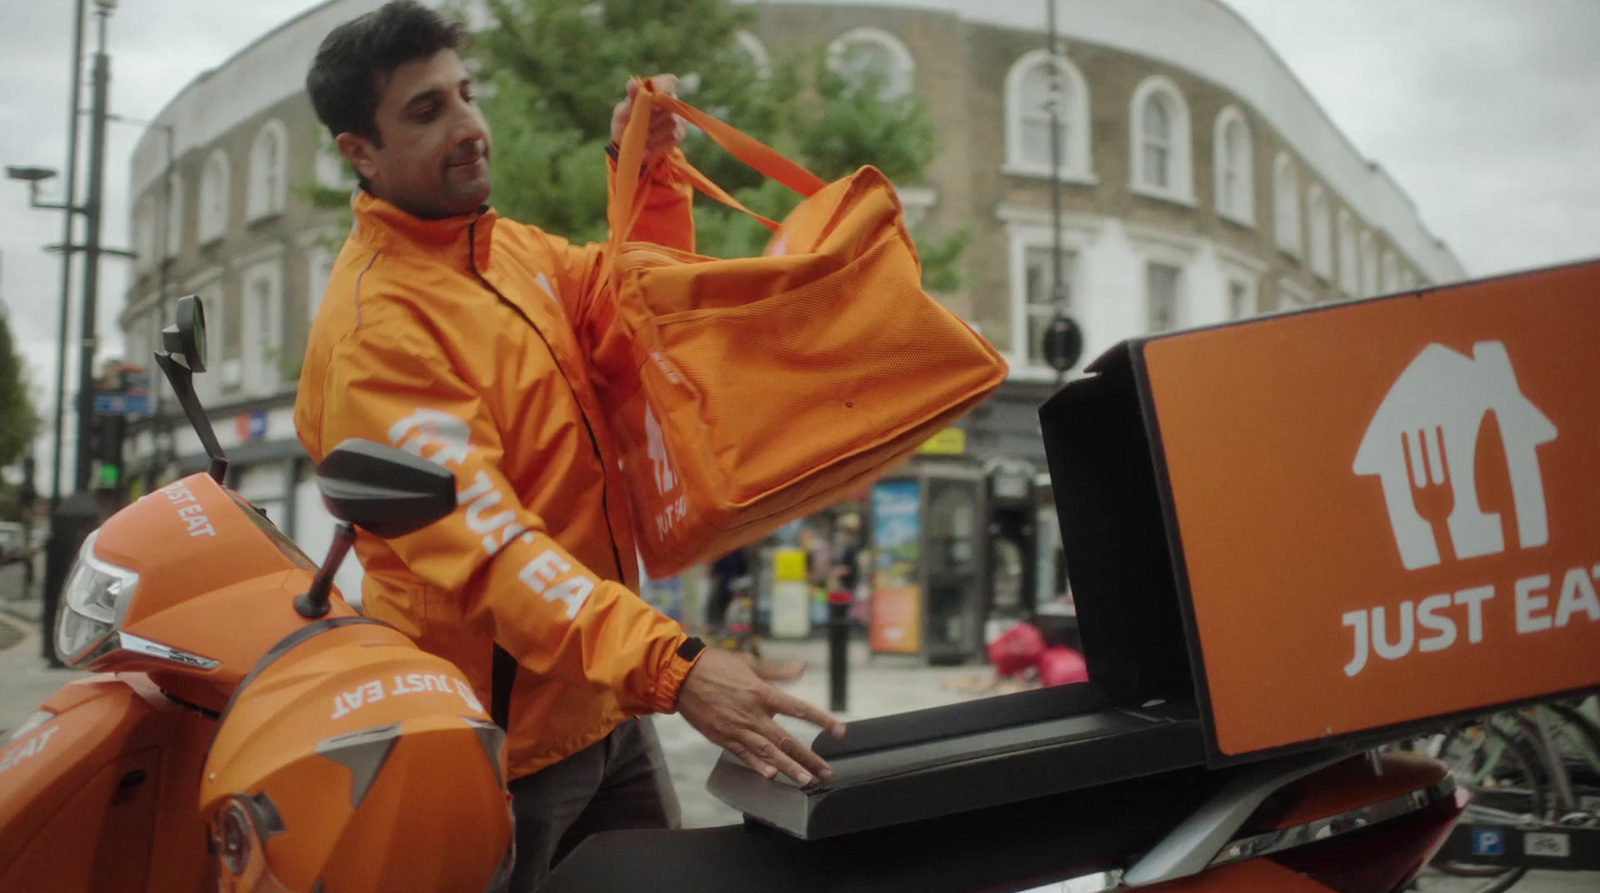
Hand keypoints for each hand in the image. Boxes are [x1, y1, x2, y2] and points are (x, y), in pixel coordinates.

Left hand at [610, 74, 686, 159]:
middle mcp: (670, 101)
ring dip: (654, 133)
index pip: (670, 82)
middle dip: (653, 117)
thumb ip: (630, 99)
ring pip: (671, 123)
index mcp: (656, 89)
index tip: (653, 103)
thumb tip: (632, 83)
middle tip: (639, 125)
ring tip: (641, 137)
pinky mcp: (679, 134)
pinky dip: (657, 144)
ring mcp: (677, 118)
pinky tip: (647, 147)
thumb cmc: (625, 122)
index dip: (664, 90)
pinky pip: (672, 138)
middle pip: (669, 105)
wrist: (628, 146)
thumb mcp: (623, 111)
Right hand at [675, 648, 845, 786]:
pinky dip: (757, 766)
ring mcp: (738, 728)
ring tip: (805, 780)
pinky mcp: (722, 738)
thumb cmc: (715, 665)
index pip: (800, 710)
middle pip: (787, 740)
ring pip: (768, 753)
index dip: (822, 721)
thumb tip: (802, 667)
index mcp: (763, 693)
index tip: (839, 731)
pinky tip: (770, 776)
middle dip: (809, 758)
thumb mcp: (750, 662)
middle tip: (825, 772)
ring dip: (788, 768)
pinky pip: (743, 755)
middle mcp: (753, 714)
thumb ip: (777, 670)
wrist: (681, 676)